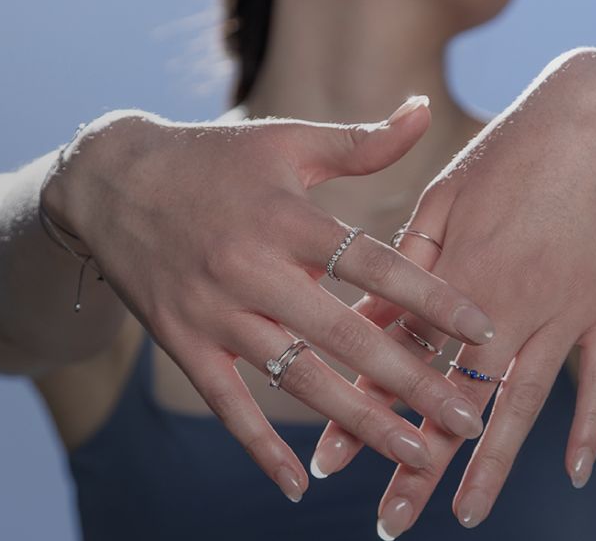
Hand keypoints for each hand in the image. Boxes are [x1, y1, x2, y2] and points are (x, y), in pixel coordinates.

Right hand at [40, 100, 493, 502]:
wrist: (111, 180)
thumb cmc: (213, 158)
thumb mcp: (285, 141)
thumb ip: (361, 141)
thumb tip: (424, 107)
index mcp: (286, 218)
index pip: (372, 264)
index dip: (431, 298)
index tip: (484, 331)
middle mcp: (252, 269)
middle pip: (345, 335)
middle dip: (413, 381)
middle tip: (469, 418)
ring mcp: (215, 311)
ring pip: (297, 378)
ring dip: (358, 421)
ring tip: (414, 453)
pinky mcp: (183, 341)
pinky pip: (226, 403)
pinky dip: (259, 448)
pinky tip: (297, 487)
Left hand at [311, 50, 595, 534]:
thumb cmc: (511, 149)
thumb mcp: (448, 193)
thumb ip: (412, 260)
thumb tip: (366, 311)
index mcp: (462, 271)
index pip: (404, 361)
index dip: (365, 412)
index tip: (330, 461)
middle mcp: (513, 303)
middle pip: (460, 399)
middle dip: (421, 463)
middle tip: (390, 520)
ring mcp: (567, 310)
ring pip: (524, 404)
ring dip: (492, 465)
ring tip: (467, 516)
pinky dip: (586, 426)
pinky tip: (569, 472)